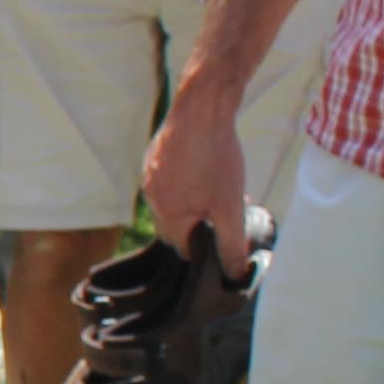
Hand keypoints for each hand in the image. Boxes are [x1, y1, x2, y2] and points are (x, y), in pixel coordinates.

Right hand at [139, 86, 253, 259]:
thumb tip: (234, 275)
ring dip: (193, 204)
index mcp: (167, 215)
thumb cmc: (215, 158)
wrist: (201, 109)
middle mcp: (152, 199)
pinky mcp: (153, 158)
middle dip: (198, 226)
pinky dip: (185, 183)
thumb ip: (231, 244)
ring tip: (218, 189)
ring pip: (172, 203)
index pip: (182, 249)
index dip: (206, 248)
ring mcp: (149, 177)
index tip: (225, 236)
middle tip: (225, 213)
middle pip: (175, 227)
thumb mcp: (230, 206)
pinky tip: (205, 168)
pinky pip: (168, 182)